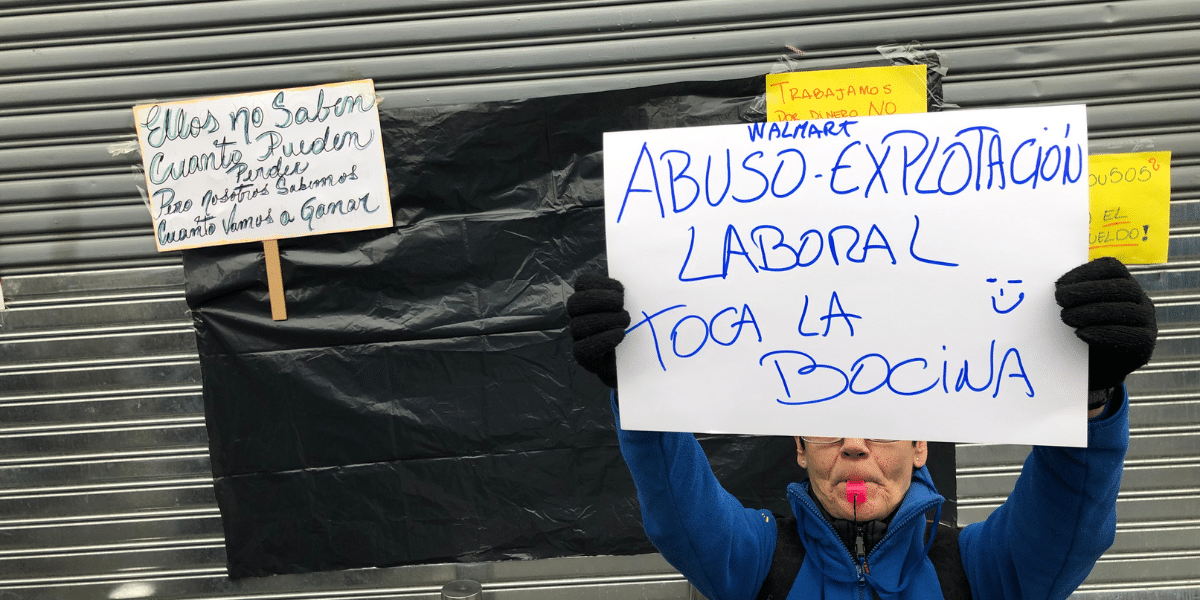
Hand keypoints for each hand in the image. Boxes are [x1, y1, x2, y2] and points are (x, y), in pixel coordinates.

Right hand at [567, 275, 629, 387]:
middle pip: (575, 303)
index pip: (582, 283)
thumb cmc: (636, 328)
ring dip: (605, 320)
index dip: (600, 283)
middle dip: (599, 300)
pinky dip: (602, 340)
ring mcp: (579, 337)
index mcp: (589, 299)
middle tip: (620, 303)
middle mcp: (579, 316)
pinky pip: (582, 349)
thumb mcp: (635, 306)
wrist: (637, 361)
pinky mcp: (583, 357)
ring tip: (625, 322)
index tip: (621, 290)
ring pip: (579, 325)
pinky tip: (620, 335)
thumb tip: (645, 278)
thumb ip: (632, 293)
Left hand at [1055, 257, 1156, 391]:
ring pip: (1128, 310)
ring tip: (1066, 317)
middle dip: (1088, 291)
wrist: (1094, 369)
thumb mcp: (1078, 308)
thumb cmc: (1083, 331)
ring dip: (1093, 312)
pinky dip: (1104, 333)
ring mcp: (1147, 322)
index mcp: (1123, 284)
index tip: (1060, 283)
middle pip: (1123, 287)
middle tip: (1060, 299)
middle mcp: (1140, 300)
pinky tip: (1082, 333)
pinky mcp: (1146, 345)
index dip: (1086, 272)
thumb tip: (1056, 285)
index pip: (1112, 268)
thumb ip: (1073, 294)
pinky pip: (1133, 336)